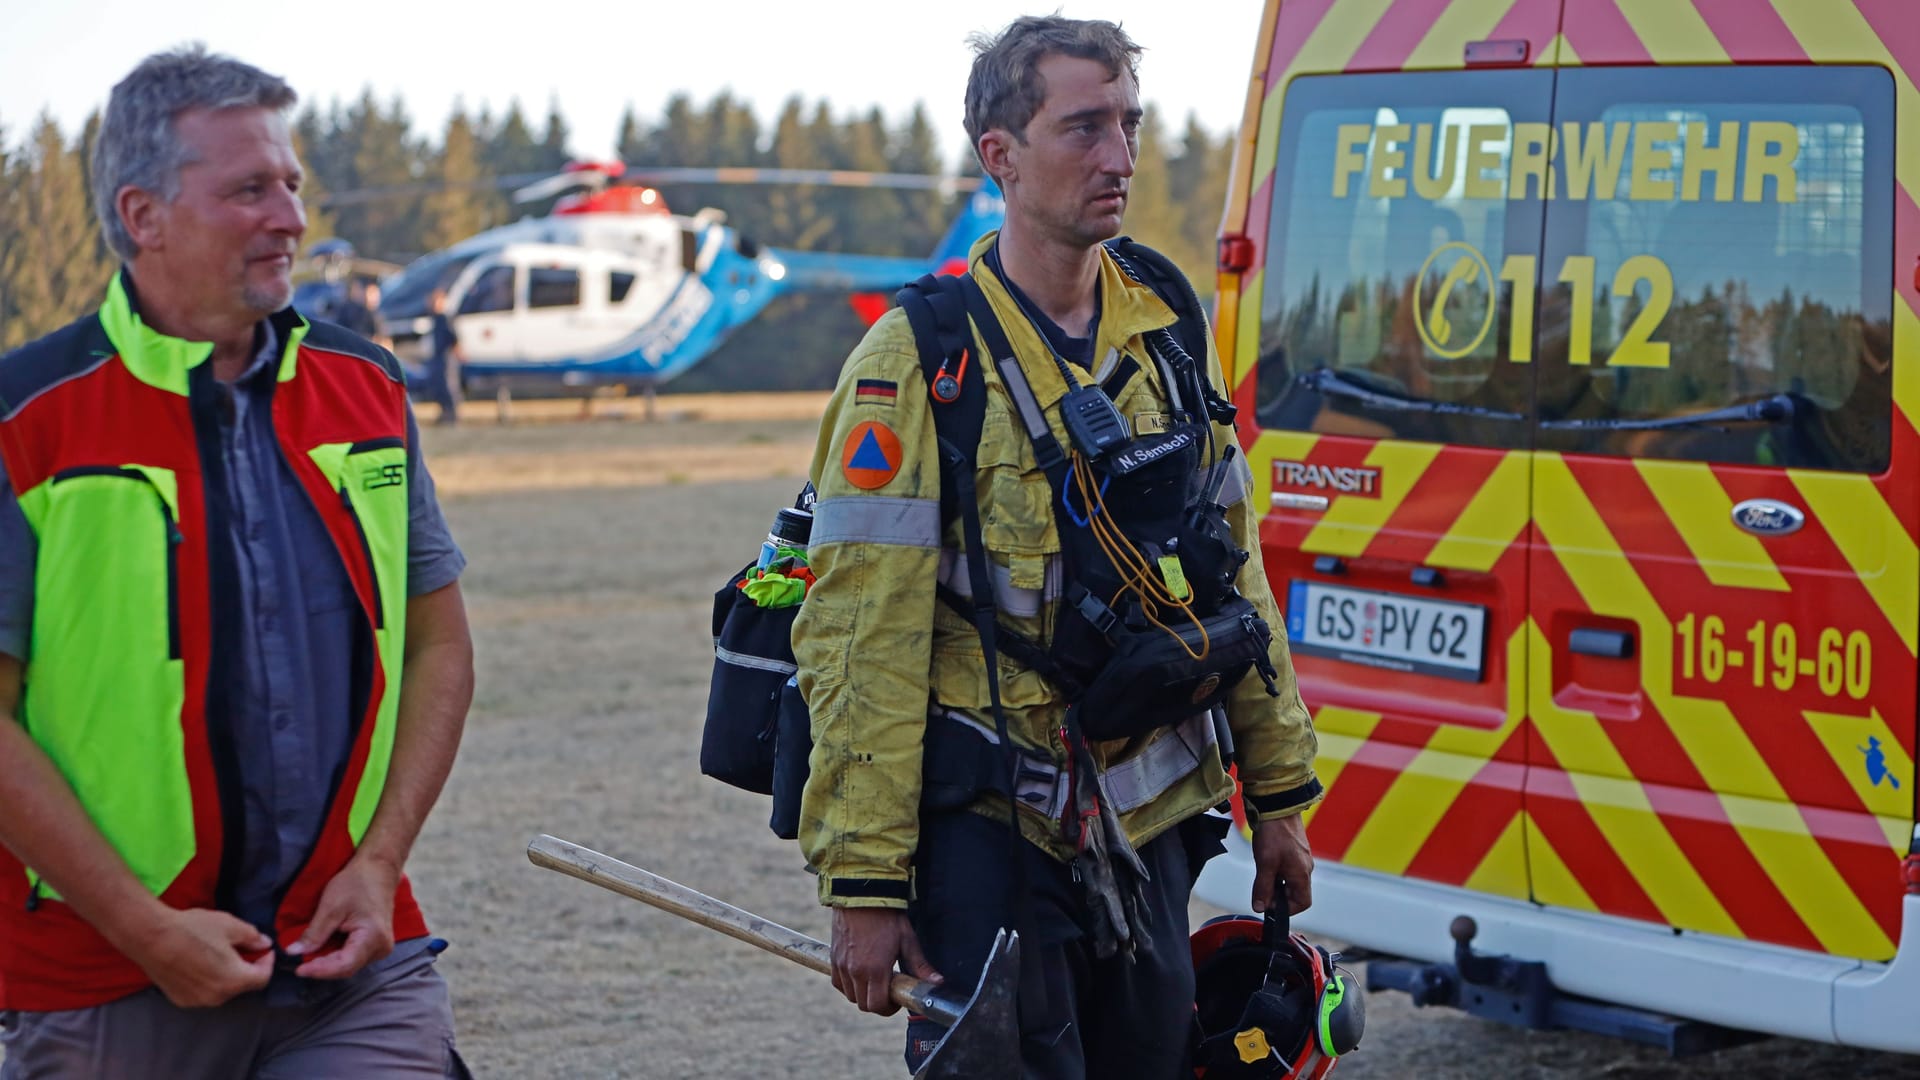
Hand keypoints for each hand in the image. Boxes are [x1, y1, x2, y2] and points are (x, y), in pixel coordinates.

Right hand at [132, 907, 274, 1007]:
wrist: (150, 937)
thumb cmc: (193, 929)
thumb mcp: (230, 926)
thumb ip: (252, 937)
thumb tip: (264, 945)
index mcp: (234, 981)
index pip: (262, 978)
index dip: (267, 962)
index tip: (264, 949)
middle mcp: (217, 997)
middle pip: (243, 985)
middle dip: (247, 968)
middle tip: (242, 949)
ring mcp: (197, 1001)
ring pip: (222, 990)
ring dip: (227, 975)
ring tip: (219, 954)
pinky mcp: (180, 999)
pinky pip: (204, 992)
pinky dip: (209, 980)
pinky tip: (200, 963)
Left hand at [287, 853, 397, 979]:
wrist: (378, 870)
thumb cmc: (357, 883)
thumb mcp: (331, 907)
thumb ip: (313, 933)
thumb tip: (293, 953)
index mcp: (373, 937)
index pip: (344, 965)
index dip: (320, 970)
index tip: (298, 969)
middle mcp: (381, 947)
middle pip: (347, 968)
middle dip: (322, 967)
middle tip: (299, 963)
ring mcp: (381, 947)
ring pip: (350, 964)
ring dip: (328, 962)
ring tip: (309, 956)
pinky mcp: (376, 944)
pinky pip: (354, 957)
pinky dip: (336, 955)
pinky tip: (323, 949)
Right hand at [829, 907, 942, 1015]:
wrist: (862, 895)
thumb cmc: (887, 917)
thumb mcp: (907, 940)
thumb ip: (920, 966)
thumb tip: (938, 982)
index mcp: (876, 969)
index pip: (877, 1005)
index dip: (889, 1008)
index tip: (896, 1000)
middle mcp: (856, 971)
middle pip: (863, 1004)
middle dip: (877, 1003)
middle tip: (888, 991)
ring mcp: (842, 966)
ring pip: (850, 995)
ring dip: (862, 994)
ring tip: (874, 980)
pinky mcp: (833, 959)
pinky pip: (838, 983)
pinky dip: (848, 985)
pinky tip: (859, 975)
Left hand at [1251, 812, 1313, 915]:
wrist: (1277, 805)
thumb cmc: (1274, 833)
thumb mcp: (1265, 864)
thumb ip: (1263, 888)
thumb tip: (1260, 908)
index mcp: (1303, 874)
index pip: (1302, 903)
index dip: (1286, 909)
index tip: (1269, 905)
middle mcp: (1305, 868)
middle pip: (1295, 893)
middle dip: (1277, 895)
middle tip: (1261, 889)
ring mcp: (1301, 858)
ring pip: (1290, 880)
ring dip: (1275, 882)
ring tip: (1262, 872)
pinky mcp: (1294, 850)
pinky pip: (1287, 868)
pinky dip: (1276, 871)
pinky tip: (1265, 862)